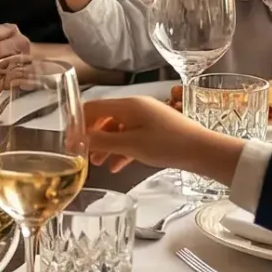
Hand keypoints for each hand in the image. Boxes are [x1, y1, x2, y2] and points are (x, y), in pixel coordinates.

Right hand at [80, 95, 241, 179]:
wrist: (203, 151)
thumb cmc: (167, 145)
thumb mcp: (130, 145)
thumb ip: (101, 142)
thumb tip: (77, 140)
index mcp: (128, 105)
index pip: (92, 108)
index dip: (77, 124)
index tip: (68, 141)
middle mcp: (135, 107)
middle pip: (104, 118)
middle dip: (91, 136)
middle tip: (81, 155)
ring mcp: (146, 118)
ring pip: (117, 129)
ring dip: (105, 145)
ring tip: (97, 164)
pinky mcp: (155, 130)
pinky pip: (131, 137)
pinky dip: (121, 149)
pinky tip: (117, 166)